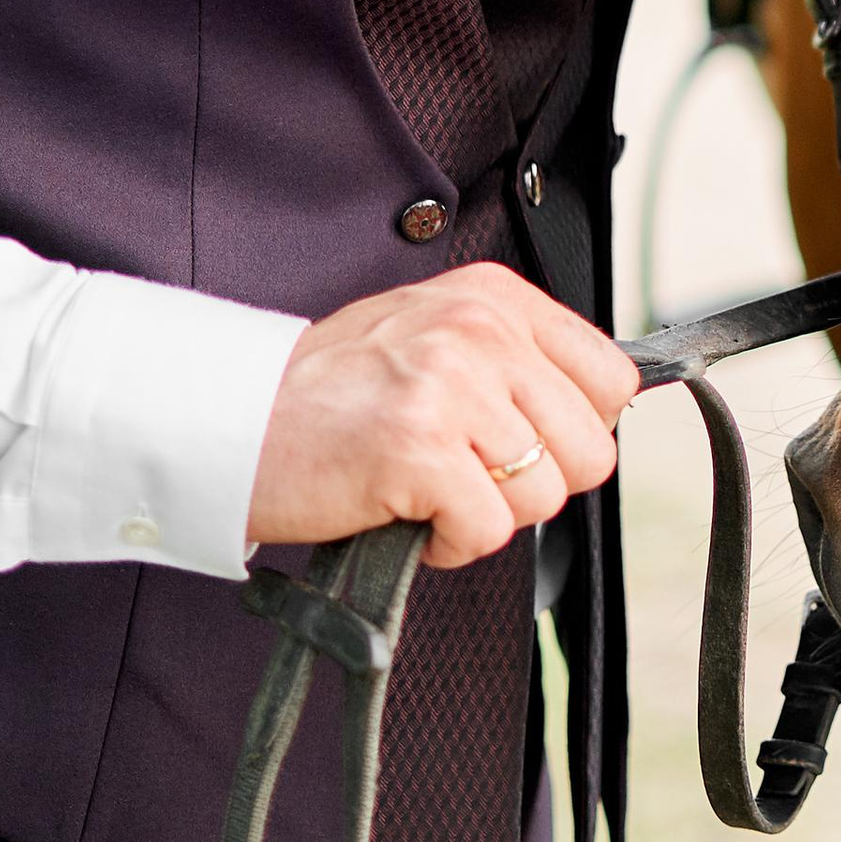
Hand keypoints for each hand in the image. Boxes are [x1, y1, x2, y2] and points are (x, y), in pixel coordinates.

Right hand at [247, 265, 636, 569]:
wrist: (229, 423)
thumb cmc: (328, 392)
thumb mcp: (431, 335)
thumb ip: (512, 360)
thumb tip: (592, 415)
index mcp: (494, 297)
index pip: (611, 379)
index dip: (573, 432)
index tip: (521, 444)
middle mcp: (481, 330)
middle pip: (588, 448)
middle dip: (534, 483)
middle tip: (468, 477)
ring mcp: (452, 387)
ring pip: (542, 495)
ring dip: (486, 514)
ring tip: (427, 491)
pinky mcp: (420, 450)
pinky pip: (487, 531)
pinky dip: (450, 544)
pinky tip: (406, 515)